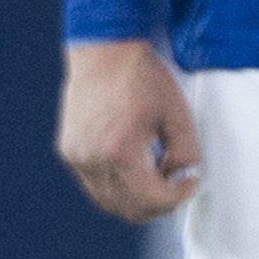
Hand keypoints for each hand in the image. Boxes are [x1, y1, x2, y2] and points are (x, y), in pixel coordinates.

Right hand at [59, 38, 202, 220]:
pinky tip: (134, 165)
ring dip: (136, 198)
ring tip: (155, 173)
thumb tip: (182, 175)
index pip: (152, 199)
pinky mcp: (69, 150)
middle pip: (128, 209)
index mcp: (119, 152)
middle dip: (158, 203)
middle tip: (175, 185)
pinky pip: (94, 185)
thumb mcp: (176, 113)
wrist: (104, 49)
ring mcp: (76, 156)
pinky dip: (116, 185)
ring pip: (108, 202)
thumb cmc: (139, 76)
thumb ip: (185, 152)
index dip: (177, 197)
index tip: (188, 183)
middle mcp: (92, 159)